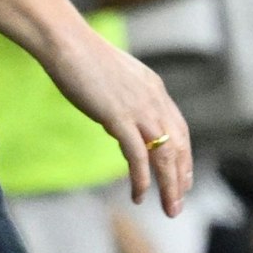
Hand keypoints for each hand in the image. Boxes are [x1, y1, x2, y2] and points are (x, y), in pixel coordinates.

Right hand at [40, 24, 192, 215]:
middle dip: (180, 178)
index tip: (184, 179)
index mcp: (155, 89)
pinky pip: (137, 155)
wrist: (68, 43)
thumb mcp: (117, 79)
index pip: (179, 129)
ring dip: (169, 185)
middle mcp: (154, 99)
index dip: (184, 157)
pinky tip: (139, 195)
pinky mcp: (119, 117)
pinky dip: (141, 178)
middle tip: (177, 205)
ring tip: (168, 208)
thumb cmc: (84, 59)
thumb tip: (122, 123)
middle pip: (178, 146)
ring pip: (165, 154)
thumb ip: (126, 100)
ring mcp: (138, 108)